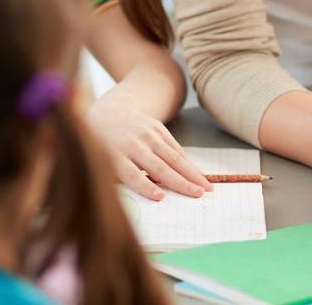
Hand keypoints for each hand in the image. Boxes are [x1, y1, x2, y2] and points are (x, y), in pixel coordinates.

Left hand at [86, 97, 211, 200]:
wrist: (110, 113)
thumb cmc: (105, 146)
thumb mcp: (104, 163)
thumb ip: (123, 179)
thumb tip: (153, 196)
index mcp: (115, 155)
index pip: (131, 174)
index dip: (146, 186)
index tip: (160, 197)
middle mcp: (133, 143)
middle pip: (158, 166)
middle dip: (180, 182)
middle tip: (198, 195)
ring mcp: (147, 134)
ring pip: (173, 156)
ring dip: (191, 173)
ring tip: (206, 187)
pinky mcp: (157, 128)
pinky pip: (175, 148)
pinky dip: (188, 163)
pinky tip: (198, 174)